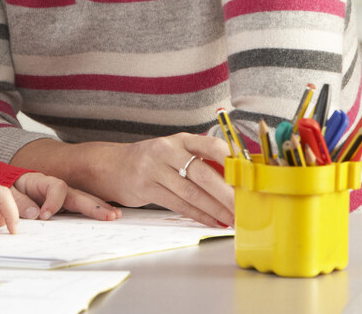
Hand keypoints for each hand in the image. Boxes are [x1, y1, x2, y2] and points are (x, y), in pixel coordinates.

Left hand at [11, 172, 119, 221]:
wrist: (2, 187)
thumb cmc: (4, 189)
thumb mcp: (6, 192)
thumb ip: (19, 201)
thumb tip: (37, 214)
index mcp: (40, 181)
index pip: (55, 187)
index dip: (53, 202)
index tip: (45, 216)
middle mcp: (54, 188)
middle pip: (76, 193)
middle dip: (92, 204)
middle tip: (107, 216)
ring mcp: (60, 197)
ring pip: (82, 199)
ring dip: (99, 207)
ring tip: (115, 216)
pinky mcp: (63, 207)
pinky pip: (79, 209)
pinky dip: (94, 211)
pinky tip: (109, 216)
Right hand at [106, 133, 233, 225]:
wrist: (113, 165)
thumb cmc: (153, 160)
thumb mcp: (174, 151)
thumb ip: (200, 159)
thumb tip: (236, 177)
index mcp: (180, 140)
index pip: (211, 145)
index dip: (231, 159)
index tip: (248, 176)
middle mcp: (166, 151)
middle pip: (203, 173)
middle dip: (227, 193)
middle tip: (245, 206)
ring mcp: (154, 169)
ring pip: (191, 193)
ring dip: (216, 209)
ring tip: (233, 219)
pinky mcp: (146, 188)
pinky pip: (178, 205)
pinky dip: (199, 215)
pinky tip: (212, 221)